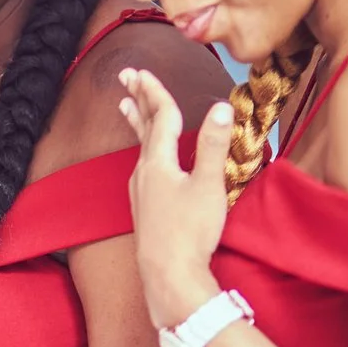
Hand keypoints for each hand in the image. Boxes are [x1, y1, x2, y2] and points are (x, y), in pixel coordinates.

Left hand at [118, 66, 232, 329]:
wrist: (168, 276)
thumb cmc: (190, 232)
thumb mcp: (208, 186)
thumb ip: (213, 146)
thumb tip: (221, 106)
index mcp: (158, 162)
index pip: (159, 117)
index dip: (155, 91)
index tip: (144, 70)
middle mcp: (143, 173)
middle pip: (142, 127)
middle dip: (137, 99)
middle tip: (126, 75)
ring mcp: (141, 191)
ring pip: (140, 146)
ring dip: (137, 121)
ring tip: (126, 106)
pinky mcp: (145, 207)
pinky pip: (142, 165)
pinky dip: (144, 148)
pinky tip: (147, 158)